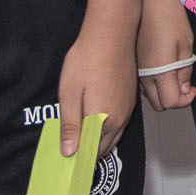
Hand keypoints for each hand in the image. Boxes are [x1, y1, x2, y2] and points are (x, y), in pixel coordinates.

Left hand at [58, 22, 139, 159]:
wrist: (111, 33)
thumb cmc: (87, 60)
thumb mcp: (70, 93)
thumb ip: (70, 125)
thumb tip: (69, 152)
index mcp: (103, 120)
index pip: (91, 152)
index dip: (78, 159)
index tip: (65, 161)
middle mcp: (119, 118)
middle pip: (104, 147)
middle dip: (88, 152)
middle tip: (69, 151)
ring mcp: (127, 108)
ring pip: (114, 136)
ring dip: (98, 141)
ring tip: (80, 137)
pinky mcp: (130, 98)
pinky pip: (120, 123)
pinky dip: (107, 129)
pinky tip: (94, 119)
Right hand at [135, 0, 195, 111]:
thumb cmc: (168, 15)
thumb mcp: (186, 42)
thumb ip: (184, 70)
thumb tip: (184, 91)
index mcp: (160, 70)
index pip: (170, 102)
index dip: (185, 100)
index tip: (193, 89)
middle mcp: (144, 74)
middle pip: (159, 104)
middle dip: (174, 99)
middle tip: (185, 84)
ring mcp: (137, 69)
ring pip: (149, 95)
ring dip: (163, 92)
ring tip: (175, 75)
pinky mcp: (133, 63)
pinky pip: (143, 84)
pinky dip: (154, 84)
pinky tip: (163, 69)